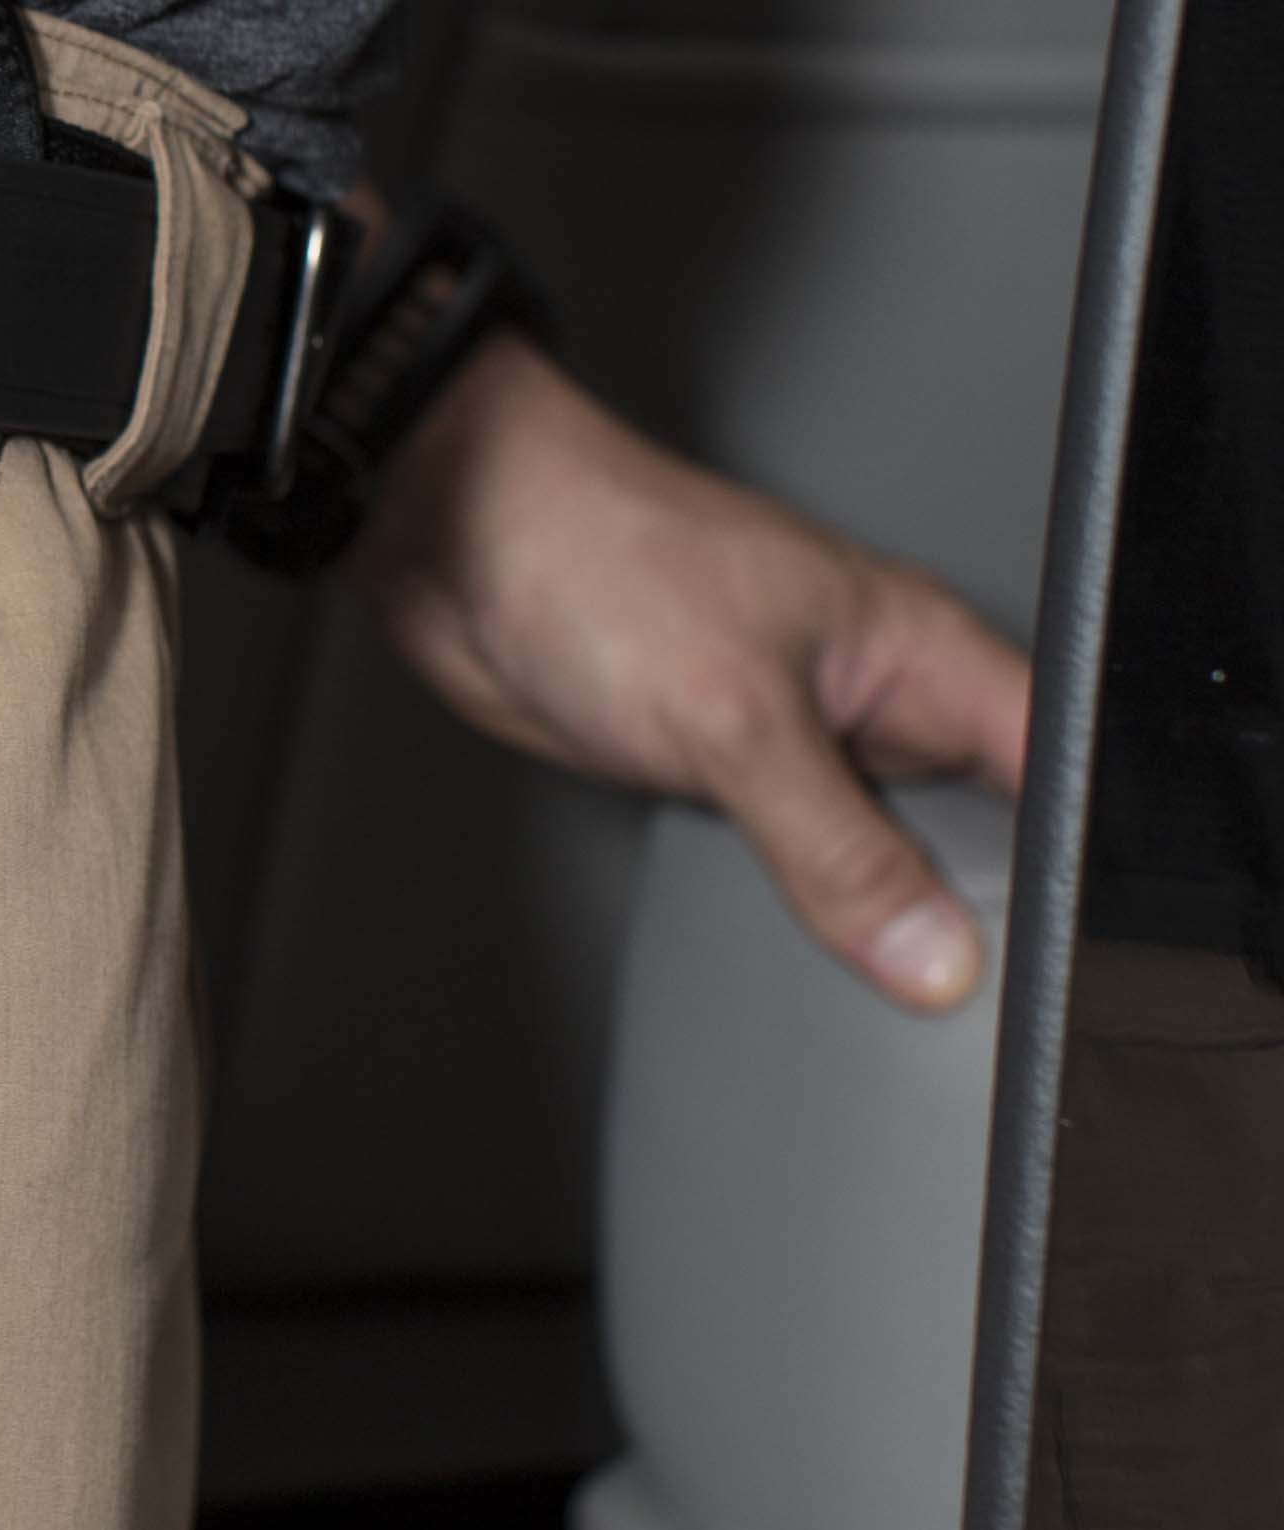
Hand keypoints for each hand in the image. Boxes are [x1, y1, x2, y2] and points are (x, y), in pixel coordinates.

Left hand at [360, 330, 1030, 1008]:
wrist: (458, 542)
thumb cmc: (598, 554)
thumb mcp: (737, 719)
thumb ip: (839, 848)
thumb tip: (931, 952)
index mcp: (920, 646)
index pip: (1054, 765)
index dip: (1070, 863)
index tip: (1046, 955)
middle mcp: (876, 691)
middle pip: (982, 823)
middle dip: (978, 905)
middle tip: (960, 987)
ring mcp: (805, 732)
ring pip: (888, 851)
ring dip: (883, 909)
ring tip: (880, 968)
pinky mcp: (734, 768)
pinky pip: (805, 856)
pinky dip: (810, 898)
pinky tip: (805, 936)